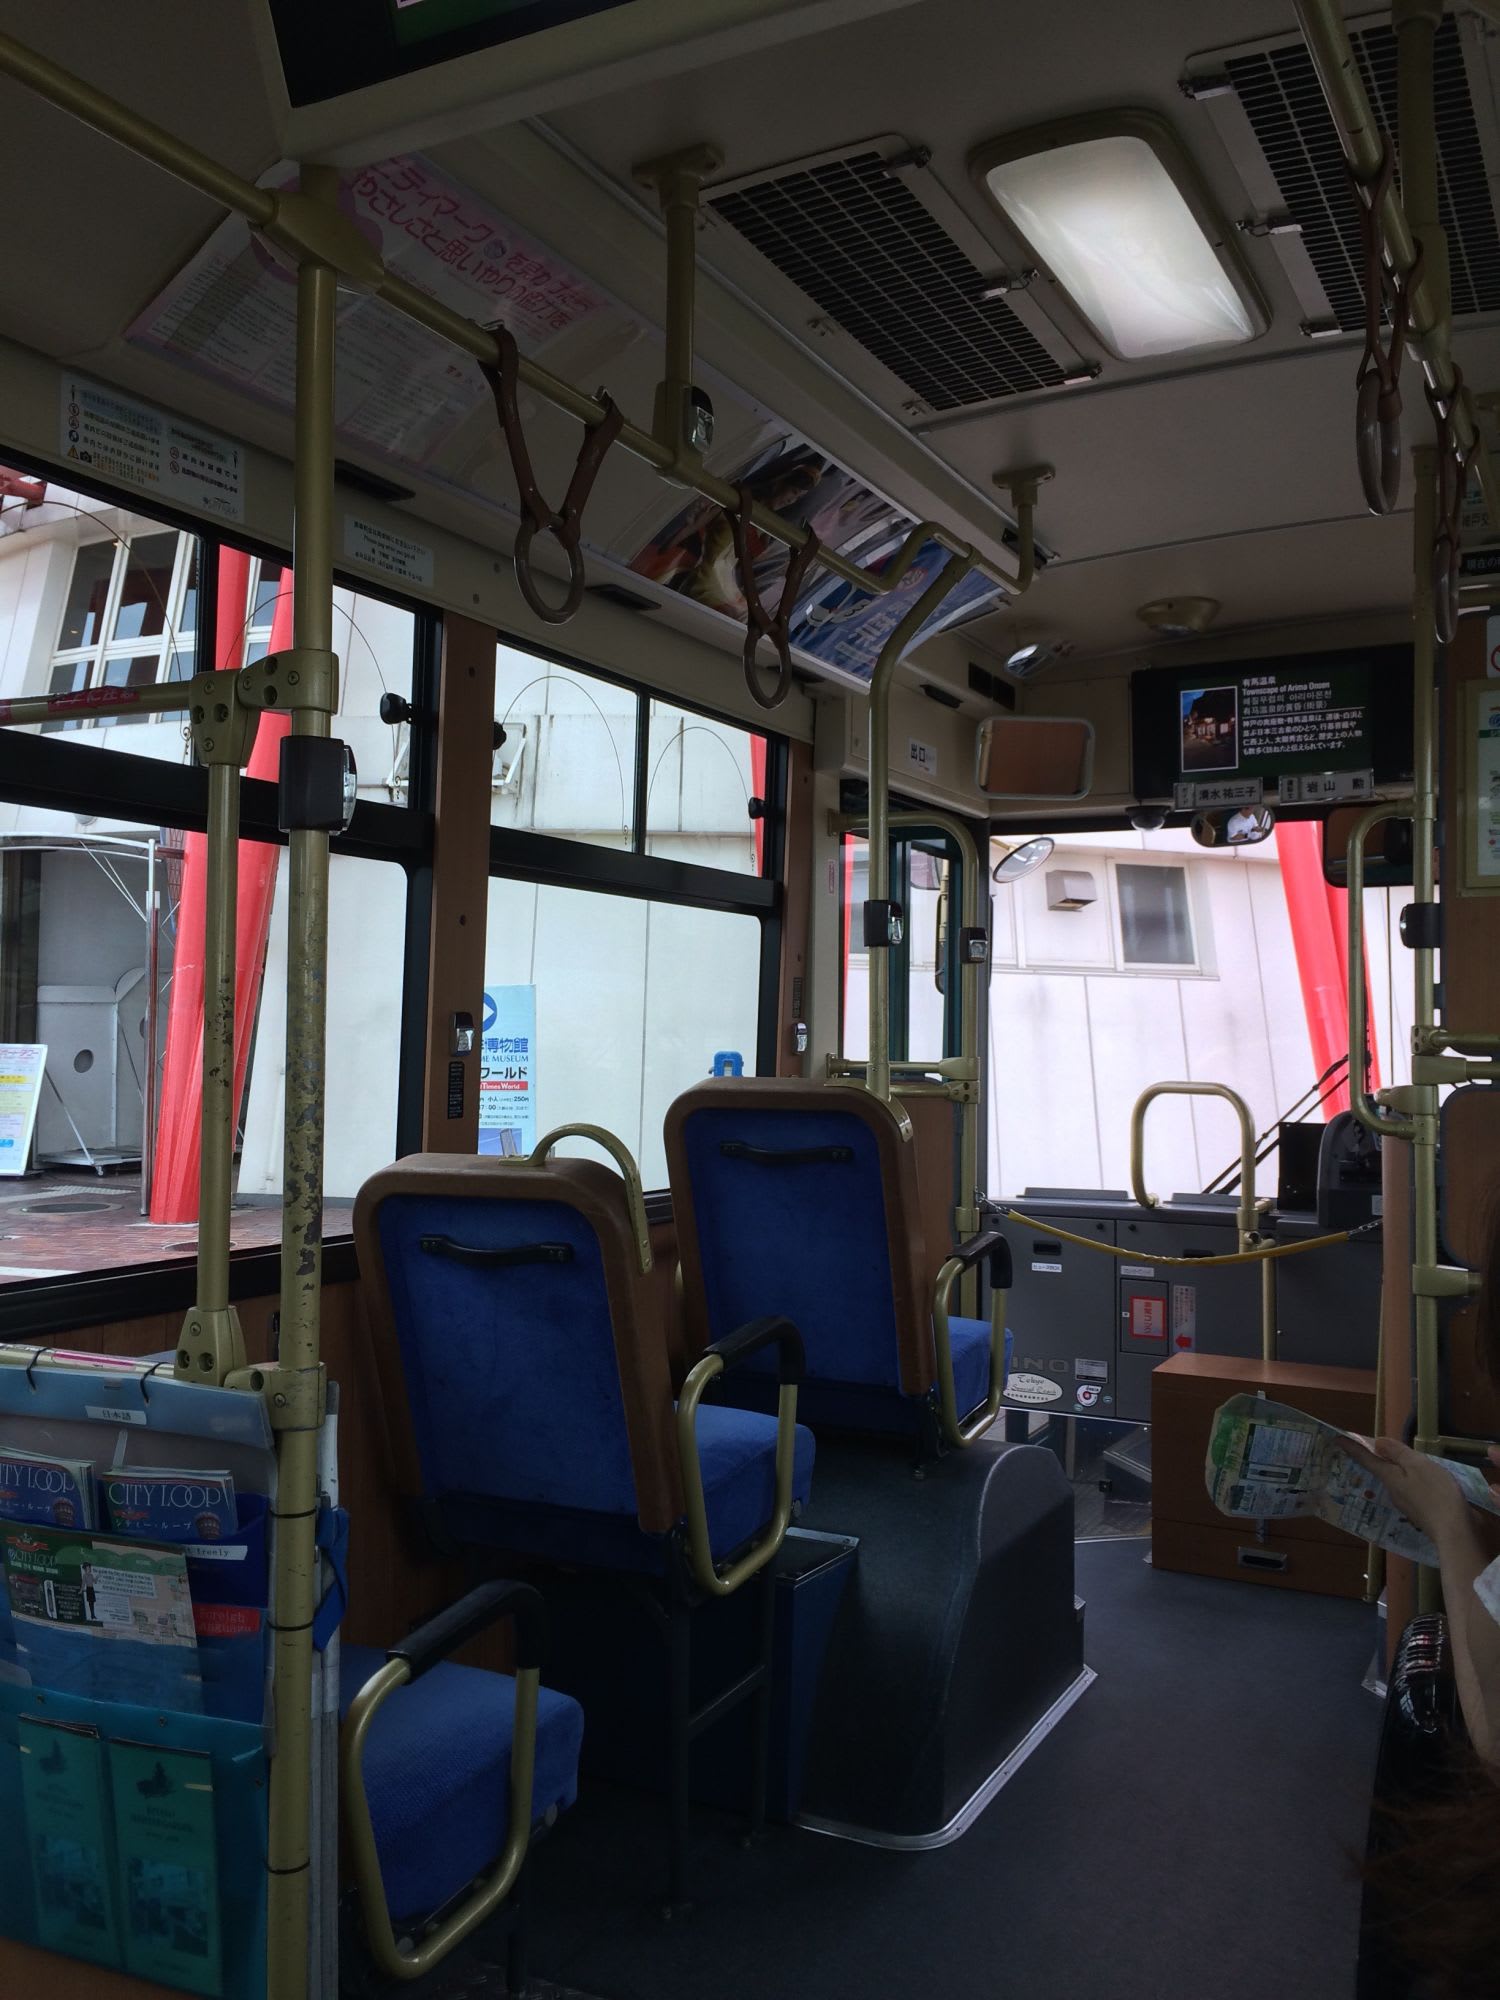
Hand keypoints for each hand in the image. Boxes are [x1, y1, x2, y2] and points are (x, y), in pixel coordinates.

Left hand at [1342, 1436, 1476, 1548]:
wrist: (1455, 1532)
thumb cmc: (1436, 1493)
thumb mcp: (1418, 1466)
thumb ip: (1398, 1453)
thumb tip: (1377, 1443)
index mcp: (1390, 1479)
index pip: (1368, 1460)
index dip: (1354, 1448)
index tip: (1338, 1440)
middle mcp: (1394, 1492)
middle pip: (1383, 1471)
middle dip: (1381, 1459)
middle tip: (1379, 1447)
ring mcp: (1408, 1505)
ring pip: (1399, 1482)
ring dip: (1400, 1471)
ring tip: (1409, 1462)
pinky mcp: (1422, 1513)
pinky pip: (1413, 1492)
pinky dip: (1414, 1483)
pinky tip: (1427, 1482)